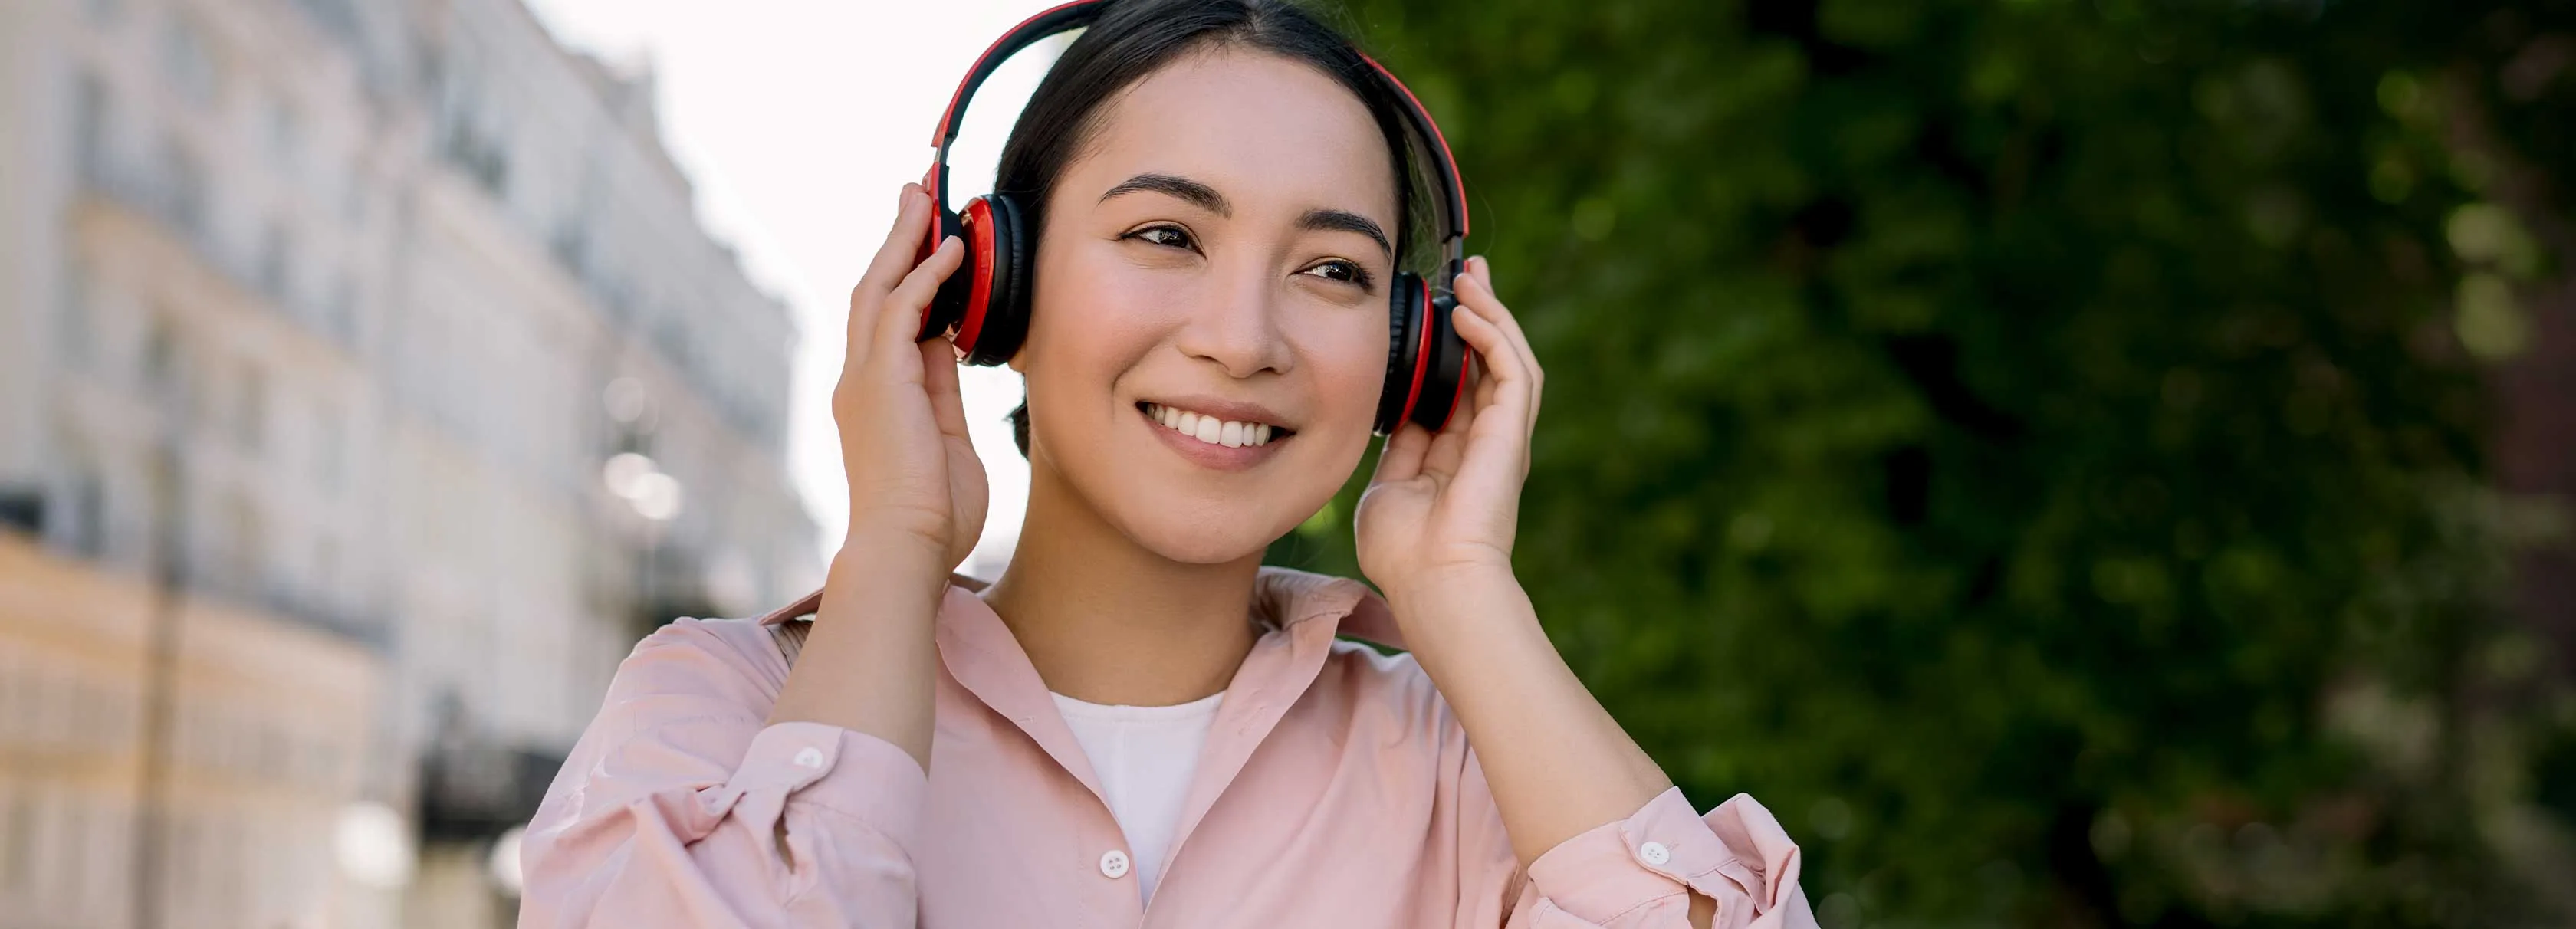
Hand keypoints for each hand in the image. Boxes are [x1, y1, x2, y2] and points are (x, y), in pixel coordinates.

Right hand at [835, 183, 986, 571]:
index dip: (912, 277)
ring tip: (925, 200)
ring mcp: (864, 380)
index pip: (891, 321)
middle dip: (896, 241)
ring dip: (904, 241)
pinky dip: (924, 278)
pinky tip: (948, 251)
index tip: (933, 243)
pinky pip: (898, 313)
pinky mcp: (878, 383)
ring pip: (878, 289)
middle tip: (916, 196)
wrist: (907, 550)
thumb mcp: (947, 437)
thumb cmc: (933, 515)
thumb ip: (943, 388)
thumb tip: (949, 343)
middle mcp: (860, 381)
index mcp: (876, 397)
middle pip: (874, 291)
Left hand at [1354, 256, 1541, 601]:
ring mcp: (1503, 437)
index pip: (1460, 385)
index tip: (1435, 311)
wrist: (1433, 583)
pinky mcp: (1510, 433)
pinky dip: (1493, 336)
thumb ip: (1398, 450)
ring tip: (1473, 279)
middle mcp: (1486, 443)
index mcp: (1456, 456)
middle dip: (1481, 315)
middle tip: (1468, 274)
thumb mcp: (1388, 487)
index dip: (1452, 346)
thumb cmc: (1405, 553)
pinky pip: (1511, 371)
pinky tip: (1469, 313)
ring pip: (1509, 359)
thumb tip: (1396, 413)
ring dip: (1492, 314)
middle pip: (1491, 363)